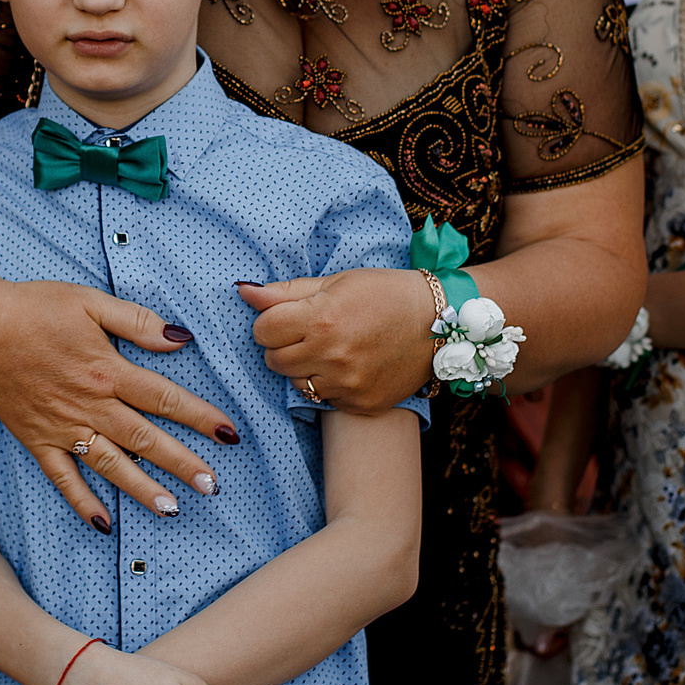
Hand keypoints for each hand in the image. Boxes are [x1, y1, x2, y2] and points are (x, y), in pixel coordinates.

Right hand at [0, 277, 241, 525]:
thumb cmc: (34, 307)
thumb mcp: (90, 301)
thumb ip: (137, 321)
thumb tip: (180, 339)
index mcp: (106, 369)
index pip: (163, 397)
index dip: (200, 416)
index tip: (229, 434)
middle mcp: (88, 404)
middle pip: (144, 438)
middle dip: (182, 463)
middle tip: (212, 485)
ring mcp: (61, 426)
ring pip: (110, 464)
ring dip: (142, 488)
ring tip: (172, 509)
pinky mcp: (36, 440)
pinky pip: (62, 477)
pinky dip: (82, 502)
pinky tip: (104, 523)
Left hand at [242, 266, 435, 412]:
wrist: (439, 322)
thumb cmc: (385, 293)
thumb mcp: (337, 281)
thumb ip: (286, 291)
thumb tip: (244, 291)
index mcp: (322, 318)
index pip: (263, 330)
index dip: (270, 322)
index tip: (288, 317)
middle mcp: (332, 355)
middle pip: (273, 360)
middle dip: (283, 345)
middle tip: (309, 332)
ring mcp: (348, 384)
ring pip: (296, 384)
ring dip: (304, 367)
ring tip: (331, 349)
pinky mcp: (361, 403)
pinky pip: (325, 399)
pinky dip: (330, 384)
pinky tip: (350, 365)